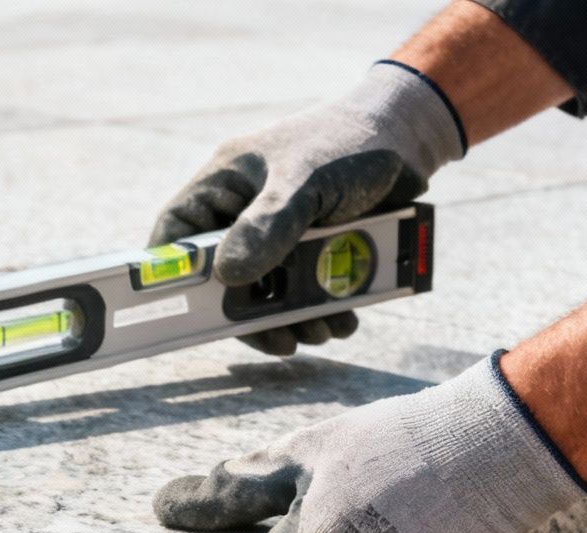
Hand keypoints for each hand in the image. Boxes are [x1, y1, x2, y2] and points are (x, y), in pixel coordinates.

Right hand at [150, 62, 461, 356]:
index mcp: (225, 184)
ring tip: (322, 331)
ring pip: (270, 289)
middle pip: (227, 276)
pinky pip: (305, 288)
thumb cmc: (349, 143)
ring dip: (294, 318)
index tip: (189, 316)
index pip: (179, 234)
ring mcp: (279, 231)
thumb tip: (229, 279)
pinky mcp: (312, 246)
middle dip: (254, 313)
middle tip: (282, 340)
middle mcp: (244, 210)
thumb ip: (268, 227)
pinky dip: (322, 307)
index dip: (175, 276)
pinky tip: (343, 318)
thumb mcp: (304, 182)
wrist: (411, 138)